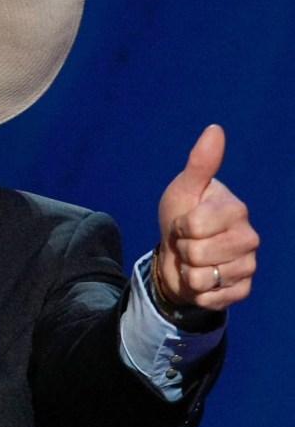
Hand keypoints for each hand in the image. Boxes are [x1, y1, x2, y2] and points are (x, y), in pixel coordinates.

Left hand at [157, 125, 257, 311]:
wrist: (177, 253)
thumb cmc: (181, 215)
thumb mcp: (184, 188)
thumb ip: (201, 162)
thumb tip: (215, 129)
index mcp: (236, 209)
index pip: (195, 226)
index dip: (179, 226)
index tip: (183, 222)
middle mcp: (249, 237)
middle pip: (198, 253)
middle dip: (183, 249)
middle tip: (188, 242)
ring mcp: (248, 265)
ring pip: (203, 277)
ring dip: (188, 271)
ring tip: (194, 259)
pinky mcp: (243, 289)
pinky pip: (212, 297)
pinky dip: (198, 291)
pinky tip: (202, 279)